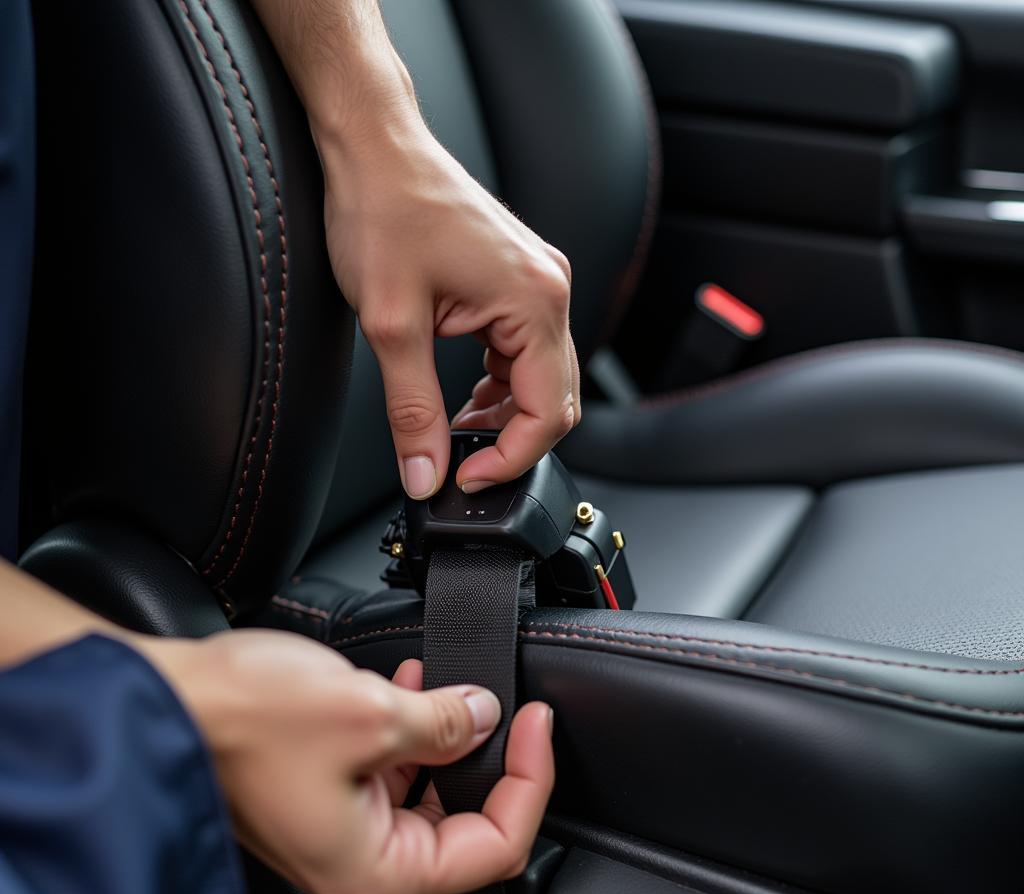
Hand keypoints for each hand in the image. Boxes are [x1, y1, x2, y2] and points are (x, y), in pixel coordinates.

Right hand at [139, 630, 553, 893]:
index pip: (496, 846)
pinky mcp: (326, 794)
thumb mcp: (369, 714)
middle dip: (492, 758)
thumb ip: (442, 721)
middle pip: (468, 822)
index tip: (537, 724)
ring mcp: (342, 829)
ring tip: (453, 683)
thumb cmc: (241, 723)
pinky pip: (392, 770)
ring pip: (432, 791)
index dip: (530, 781)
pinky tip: (411, 682)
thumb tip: (481, 716)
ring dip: (450, 735)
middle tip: (509, 706)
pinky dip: (412, 729)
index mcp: (378, 873)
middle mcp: (362, 864)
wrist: (164, 701)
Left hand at [321, 125, 580, 498]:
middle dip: (509, 442)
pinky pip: (525, 352)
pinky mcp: (518, 281)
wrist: (375, 147)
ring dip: (503, 415)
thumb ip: (412, 411)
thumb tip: (424, 473)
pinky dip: (499, 385)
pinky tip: (465, 397)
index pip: (549, 413)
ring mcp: (538, 283)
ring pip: (541, 379)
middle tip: (458, 463)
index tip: (465, 480)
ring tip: (453, 430)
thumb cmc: (385, 210)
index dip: (509, 460)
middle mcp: (549, 291)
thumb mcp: (392, 325)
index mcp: (535, 301)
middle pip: (555, 400)